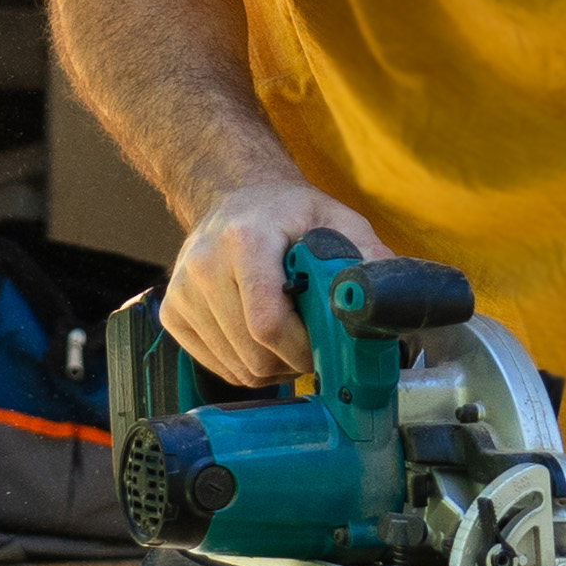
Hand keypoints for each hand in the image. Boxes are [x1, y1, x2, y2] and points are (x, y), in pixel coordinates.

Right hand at [159, 182, 376, 384]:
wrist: (234, 197)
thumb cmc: (288, 213)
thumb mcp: (335, 218)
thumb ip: (367, 256)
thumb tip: (394, 298)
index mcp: (245, 240)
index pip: (268, 323)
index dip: (302, 350)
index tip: (322, 349)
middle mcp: (204, 265)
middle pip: (252, 353)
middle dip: (290, 362)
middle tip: (310, 346)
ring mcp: (181, 291)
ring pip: (235, 366)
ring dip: (270, 367)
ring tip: (286, 339)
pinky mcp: (172, 311)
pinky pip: (215, 364)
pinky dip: (243, 364)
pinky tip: (258, 338)